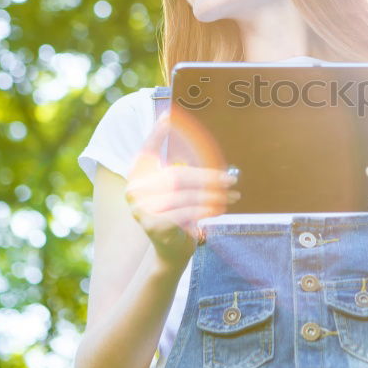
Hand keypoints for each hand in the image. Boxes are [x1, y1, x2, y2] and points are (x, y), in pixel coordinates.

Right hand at [125, 110, 239, 269]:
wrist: (171, 250)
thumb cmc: (178, 212)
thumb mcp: (177, 189)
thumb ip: (181, 169)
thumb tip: (198, 143)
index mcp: (137, 177)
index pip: (146, 151)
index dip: (156, 134)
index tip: (168, 116)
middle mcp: (134, 191)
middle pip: (177, 176)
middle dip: (208, 177)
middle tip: (231, 179)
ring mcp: (141, 209)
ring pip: (186, 195)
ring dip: (214, 195)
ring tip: (233, 195)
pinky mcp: (154, 226)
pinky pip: (188, 211)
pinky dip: (207, 210)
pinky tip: (220, 209)